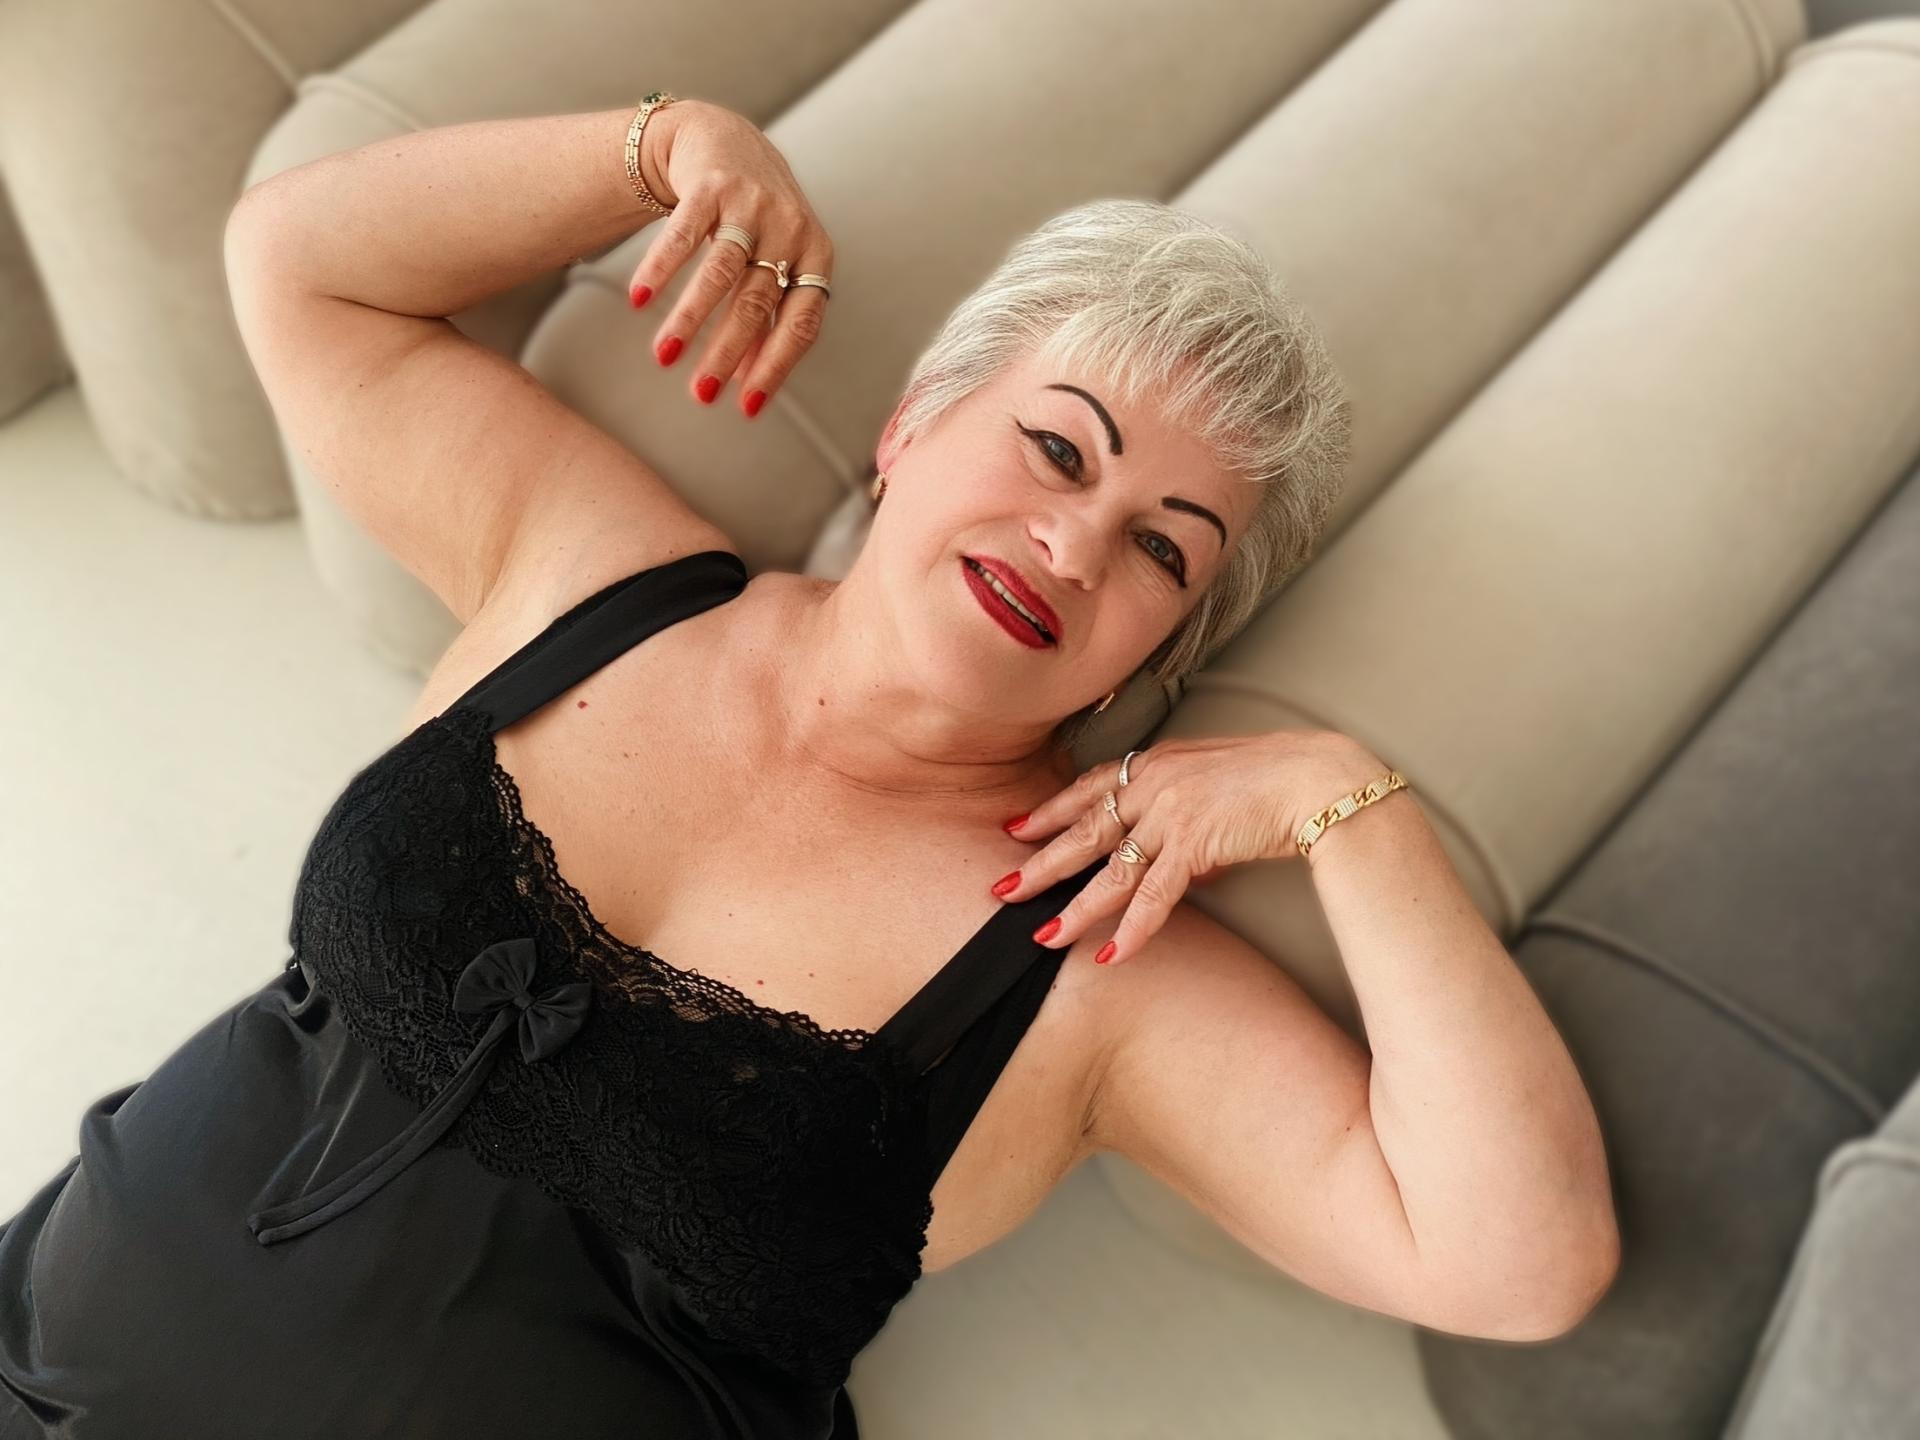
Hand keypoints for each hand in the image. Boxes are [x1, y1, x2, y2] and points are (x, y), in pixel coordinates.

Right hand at [625, 100, 834, 418]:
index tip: (746, 408)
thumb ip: (767, 317)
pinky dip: (660, 269)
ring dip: (690, 319)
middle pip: (757, 304)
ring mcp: (752, 204)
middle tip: (699, 394)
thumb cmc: (754, 218)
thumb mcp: (775, 261)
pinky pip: (683, 235)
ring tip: (663, 356)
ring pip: (720, 274)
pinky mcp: (712, 184)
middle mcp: (791, 229)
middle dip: (725, 354)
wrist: (723, 137)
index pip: (801, 324)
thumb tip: (747, 383)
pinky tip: (640, 300)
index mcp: (816, 256)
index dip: (774, 367)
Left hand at [991, 730, 1388, 964]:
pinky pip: (1154, 896)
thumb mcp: (1216, 782)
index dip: (1050, 811)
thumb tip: (1179, 856)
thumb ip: (1186, 810)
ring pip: (1109, 870)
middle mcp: (1154, 784)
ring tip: (1042, 937)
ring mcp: (1171, 813)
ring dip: (1074, 908)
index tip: (1016, 829)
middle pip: (1083, 830)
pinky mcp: (1194, 844)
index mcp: (1157, 762)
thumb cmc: (1280, 777)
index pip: (1089, 788)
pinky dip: (1132, 930)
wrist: (1318, 779)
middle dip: (1040, 863)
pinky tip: (1111, 956)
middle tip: (1002, 888)